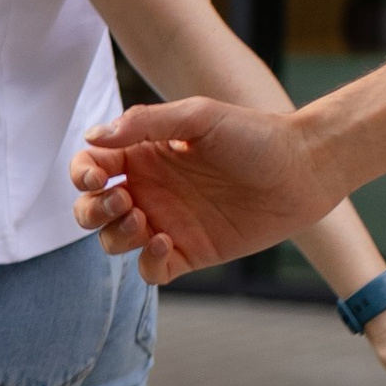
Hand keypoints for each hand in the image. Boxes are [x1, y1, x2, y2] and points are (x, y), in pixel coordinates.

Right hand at [72, 98, 329, 280]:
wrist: (303, 169)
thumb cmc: (255, 135)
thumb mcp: (199, 116)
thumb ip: (145, 123)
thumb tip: (93, 137)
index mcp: (145, 154)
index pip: (92, 166)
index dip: (82, 174)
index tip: (100, 177)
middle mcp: (150, 190)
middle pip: (91, 210)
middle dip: (92, 211)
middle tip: (124, 201)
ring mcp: (168, 222)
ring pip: (114, 242)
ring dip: (115, 235)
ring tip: (143, 221)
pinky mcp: (190, 252)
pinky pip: (151, 269)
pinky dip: (147, 262)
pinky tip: (166, 241)